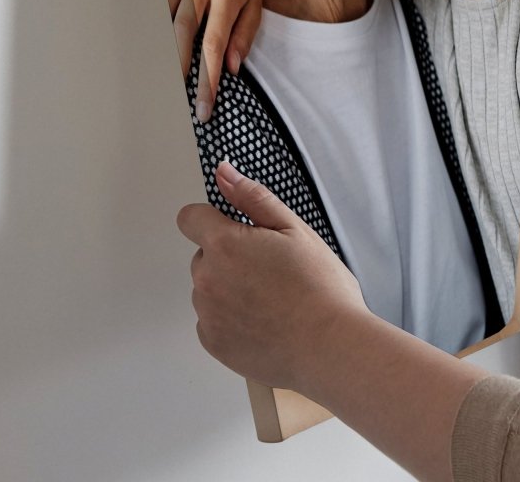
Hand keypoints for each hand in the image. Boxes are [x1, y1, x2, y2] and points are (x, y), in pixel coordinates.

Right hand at [158, 0, 261, 120]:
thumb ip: (244, 32)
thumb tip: (229, 67)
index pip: (214, 43)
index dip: (207, 79)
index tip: (203, 107)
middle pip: (181, 30)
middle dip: (175, 67)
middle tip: (171, 98)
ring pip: (160, 14)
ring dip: (156, 45)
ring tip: (153, 73)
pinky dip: (146, 17)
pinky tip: (142, 40)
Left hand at [177, 162, 365, 393]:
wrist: (329, 345)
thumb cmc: (319, 286)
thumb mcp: (294, 229)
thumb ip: (252, 198)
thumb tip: (223, 173)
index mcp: (224, 244)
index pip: (190, 218)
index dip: (213, 219)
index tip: (238, 230)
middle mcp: (206, 279)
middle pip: (205, 255)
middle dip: (230, 256)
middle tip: (273, 268)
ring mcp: (207, 314)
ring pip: (209, 288)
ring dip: (230, 287)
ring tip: (273, 298)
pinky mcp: (213, 343)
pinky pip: (213, 320)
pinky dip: (232, 317)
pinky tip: (265, 321)